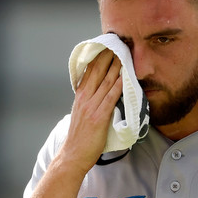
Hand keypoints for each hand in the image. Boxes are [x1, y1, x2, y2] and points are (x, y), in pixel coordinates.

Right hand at [61, 48, 124, 173]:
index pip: (89, 71)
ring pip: (105, 82)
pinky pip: (110, 98)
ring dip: (115, 67)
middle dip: (108, 56)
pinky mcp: (99, 117)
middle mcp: (84, 98)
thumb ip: (90, 100)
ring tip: (124, 54)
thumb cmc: (80, 136)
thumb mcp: (82, 113)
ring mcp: (91, 107)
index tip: (107, 44)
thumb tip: (101, 91)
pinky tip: (124, 77)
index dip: (98, 57)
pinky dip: (117, 86)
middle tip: (118, 42)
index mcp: (80, 96)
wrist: (73, 154)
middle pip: (97, 72)